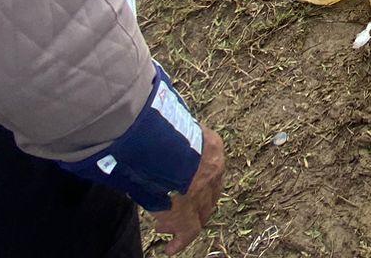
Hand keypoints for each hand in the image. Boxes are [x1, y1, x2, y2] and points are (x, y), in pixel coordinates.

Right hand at [149, 125, 224, 255]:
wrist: (164, 143)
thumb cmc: (163, 125)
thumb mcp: (174, 124)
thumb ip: (172, 134)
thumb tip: (156, 130)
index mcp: (212, 145)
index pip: (211, 167)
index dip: (200, 179)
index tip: (190, 185)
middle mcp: (213, 169)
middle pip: (208, 192)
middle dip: (195, 202)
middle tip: (183, 210)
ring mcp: (203, 192)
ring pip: (198, 212)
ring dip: (182, 222)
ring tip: (167, 228)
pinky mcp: (188, 212)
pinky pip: (187, 231)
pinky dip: (180, 240)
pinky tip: (171, 249)